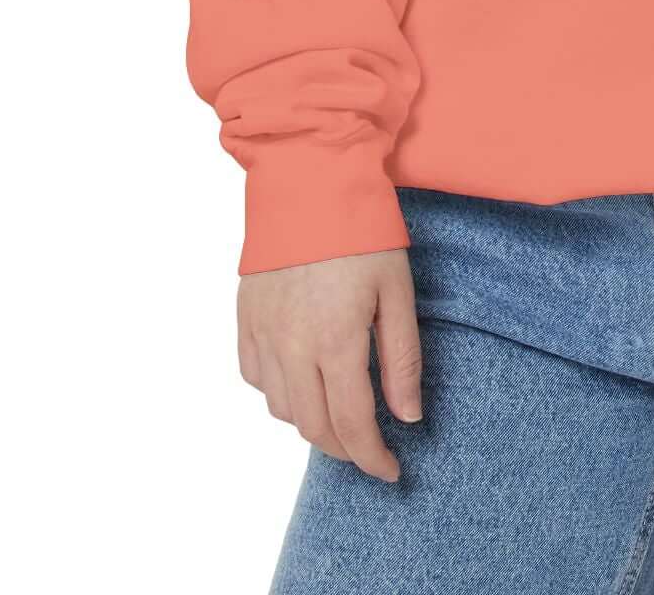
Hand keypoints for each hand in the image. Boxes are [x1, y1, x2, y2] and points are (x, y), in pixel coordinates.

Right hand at [236, 249, 421, 482]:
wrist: (308, 182)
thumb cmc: (361, 232)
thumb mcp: (396, 291)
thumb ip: (402, 358)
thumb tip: (408, 417)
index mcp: (334, 342)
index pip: (352, 425)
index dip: (372, 458)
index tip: (392, 471)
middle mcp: (291, 347)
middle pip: (314, 427)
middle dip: (345, 449)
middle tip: (370, 451)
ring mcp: (263, 333)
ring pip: (282, 409)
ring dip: (312, 423)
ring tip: (340, 414)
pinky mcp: (245, 318)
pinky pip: (255, 377)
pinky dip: (279, 393)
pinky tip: (301, 382)